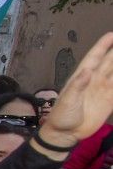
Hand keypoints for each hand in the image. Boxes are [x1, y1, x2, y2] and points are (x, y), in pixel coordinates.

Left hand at [37, 33, 112, 149]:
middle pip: (110, 61)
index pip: (95, 57)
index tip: (112, 34)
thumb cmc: (61, 115)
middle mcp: (95, 79)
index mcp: (82, 76)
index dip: (103, 45)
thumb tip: (88, 71)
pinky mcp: (109, 101)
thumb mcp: (67, 100)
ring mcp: (103, 89)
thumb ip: (77, 85)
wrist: (66, 134)